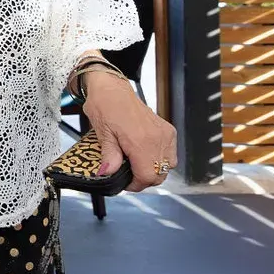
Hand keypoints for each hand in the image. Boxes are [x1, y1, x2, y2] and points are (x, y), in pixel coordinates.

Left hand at [82, 73, 177, 191]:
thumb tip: (107, 173)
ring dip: (153, 170)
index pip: (148, 176)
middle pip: (159, 174)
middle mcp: (157, 138)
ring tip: (135, 163)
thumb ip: (109, 156)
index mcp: (140, 140)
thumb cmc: (104, 106)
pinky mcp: (168, 130)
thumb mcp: (102, 133)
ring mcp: (165, 134)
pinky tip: (144, 153)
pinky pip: (170, 154)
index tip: (125, 183)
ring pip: (167, 166)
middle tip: (128, 174)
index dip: (136, 185)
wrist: (112, 88)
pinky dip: (160, 159)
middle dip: (144, 179)